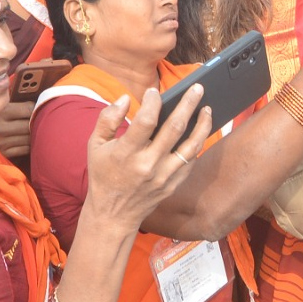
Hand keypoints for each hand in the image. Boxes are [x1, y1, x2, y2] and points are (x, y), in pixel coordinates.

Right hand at [0, 99, 33, 158]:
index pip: (28, 109)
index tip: (35, 106)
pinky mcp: (1, 155)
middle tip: (37, 117)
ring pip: (29, 138)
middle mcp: (0, 128)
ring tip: (31, 129)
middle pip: (30, 124)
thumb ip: (8, 103)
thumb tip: (31, 101)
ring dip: (32, 134)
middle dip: (35, 121)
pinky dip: (27, 144)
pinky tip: (24, 139)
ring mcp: (1, 143)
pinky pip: (24, 149)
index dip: (34, 107)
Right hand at [84, 85, 211, 233]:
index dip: (152, 102)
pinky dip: (198, 144)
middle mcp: (148, 165)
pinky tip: (200, 130)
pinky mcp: (173, 184)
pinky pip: (190, 161)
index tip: (153, 91)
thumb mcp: (95, 145)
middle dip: (188, 104)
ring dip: (202, 124)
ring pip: (190, 146)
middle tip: (197, 87)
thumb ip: (107, 119)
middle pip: (174, 128)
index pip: (146, 121)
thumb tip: (125, 98)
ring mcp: (163, 176)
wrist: (113, 214)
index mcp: (126, 153)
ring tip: (207, 108)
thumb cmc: (103, 174)